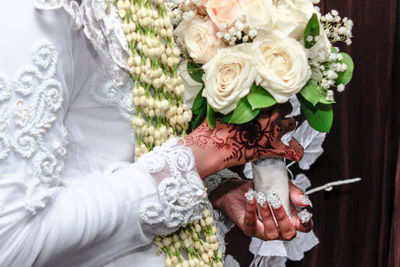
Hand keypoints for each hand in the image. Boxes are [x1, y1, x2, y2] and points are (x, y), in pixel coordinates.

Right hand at [185, 108, 303, 177]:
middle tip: (271, 116)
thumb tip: (232, 97)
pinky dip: (297, 150)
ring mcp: (272, 132)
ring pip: (292, 123)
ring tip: (281, 128)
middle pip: (285, 107)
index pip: (274, 94)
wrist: (213, 147)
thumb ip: (232, 102)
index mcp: (257, 103)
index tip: (267, 102)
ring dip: (288, 125)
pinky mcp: (273, 149)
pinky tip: (295, 147)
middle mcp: (269, 115)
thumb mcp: (221, 108)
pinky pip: (294, 151)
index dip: (271, 99)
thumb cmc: (214, 128)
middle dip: (280, 111)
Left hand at [210, 179, 312, 240]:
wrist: (237, 190)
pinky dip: (251, 209)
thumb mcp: (279, 186)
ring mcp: (263, 231)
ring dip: (268, 215)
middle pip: (288, 234)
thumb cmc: (260, 189)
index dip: (306, 223)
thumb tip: (304, 201)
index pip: (304, 227)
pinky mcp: (249, 228)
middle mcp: (278, 228)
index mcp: (289, 219)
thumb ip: (293, 192)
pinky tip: (252, 198)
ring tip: (263, 199)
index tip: (304, 213)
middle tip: (276, 200)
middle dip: (283, 218)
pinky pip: (251, 223)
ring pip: (271, 233)